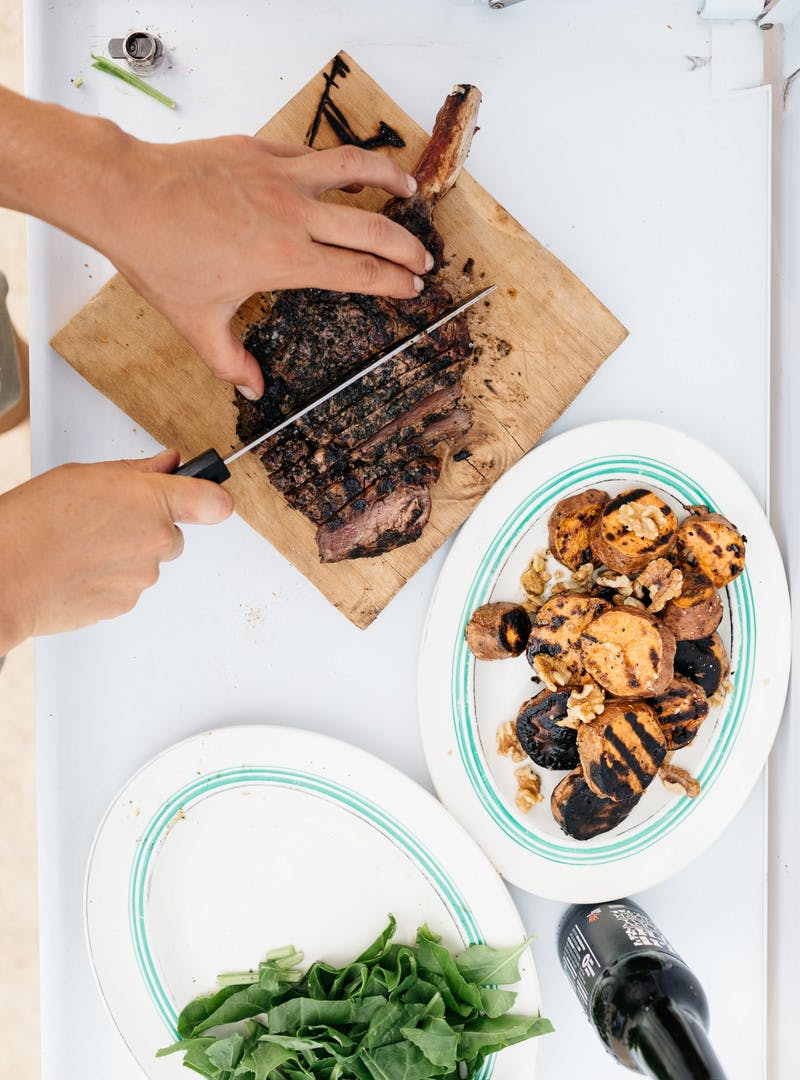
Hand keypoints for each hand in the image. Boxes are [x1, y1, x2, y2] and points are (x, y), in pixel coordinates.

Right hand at [0, 450, 231, 651]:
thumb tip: (166, 464)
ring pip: (148, 561)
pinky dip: (109, 578)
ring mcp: (143, 576)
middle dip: (149, 527)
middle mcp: (156, 540)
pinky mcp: (126, 604)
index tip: (207, 497)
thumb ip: (135, 472)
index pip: (213, 501)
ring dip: (125, 554)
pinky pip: (128, 586)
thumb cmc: (33, 523)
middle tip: (106, 521)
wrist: (6, 575)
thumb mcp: (84, 475)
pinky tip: (79, 567)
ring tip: (83, 545)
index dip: (211, 498)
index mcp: (152, 501)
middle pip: (173, 534)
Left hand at [102, 137, 430, 399]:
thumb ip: (230, 361)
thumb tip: (252, 391)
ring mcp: (280, 177)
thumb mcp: (196, 322)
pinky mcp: (260, 150)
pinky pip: (311, 153)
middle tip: (423, 256)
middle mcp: (293, 215)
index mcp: (286, 260)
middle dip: (406, 244)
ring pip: (353, 170)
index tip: (412, 287)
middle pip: (372, 228)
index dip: (392, 281)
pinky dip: (336, 162)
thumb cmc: (160, 257)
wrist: (127, 196)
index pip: (359, 272)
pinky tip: (344, 169)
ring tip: (408, 185)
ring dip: (388, 177)